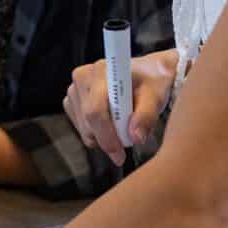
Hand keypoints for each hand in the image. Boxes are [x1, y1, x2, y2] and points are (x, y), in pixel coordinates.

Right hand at [63, 48, 177, 165]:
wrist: (146, 72)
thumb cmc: (152, 81)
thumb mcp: (156, 95)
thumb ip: (146, 116)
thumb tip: (135, 138)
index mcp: (101, 72)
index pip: (95, 111)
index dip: (106, 136)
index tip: (119, 155)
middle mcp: (82, 78)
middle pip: (88, 122)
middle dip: (108, 139)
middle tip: (129, 141)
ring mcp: (74, 89)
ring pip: (84, 128)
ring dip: (103, 136)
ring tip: (124, 126)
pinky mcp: (71, 100)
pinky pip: (81, 127)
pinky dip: (97, 132)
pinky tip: (112, 123)